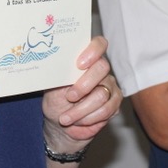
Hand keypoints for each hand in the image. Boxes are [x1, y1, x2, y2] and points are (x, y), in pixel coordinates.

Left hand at [42, 37, 120, 151]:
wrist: (61, 123)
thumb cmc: (56, 99)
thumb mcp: (52, 85)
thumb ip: (60, 73)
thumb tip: (59, 63)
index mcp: (86, 59)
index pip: (99, 44)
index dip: (93, 51)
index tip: (79, 64)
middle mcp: (101, 70)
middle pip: (102, 68)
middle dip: (83, 86)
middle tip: (69, 97)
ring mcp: (110, 85)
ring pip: (102, 94)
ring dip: (80, 110)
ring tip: (66, 118)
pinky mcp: (115, 103)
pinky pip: (106, 110)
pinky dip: (88, 118)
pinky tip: (78, 121)